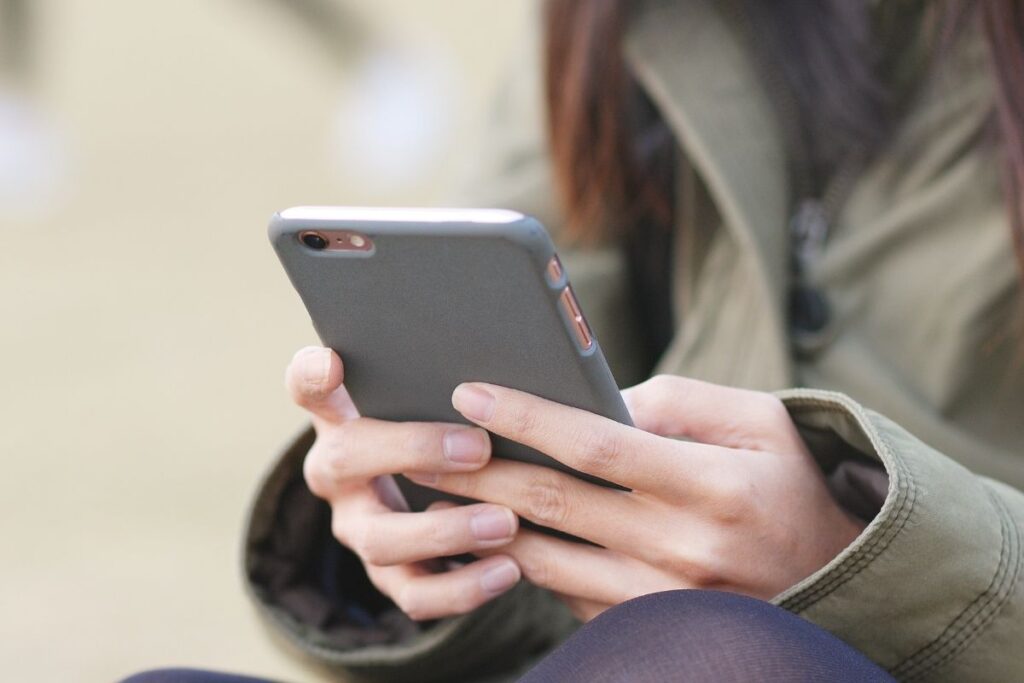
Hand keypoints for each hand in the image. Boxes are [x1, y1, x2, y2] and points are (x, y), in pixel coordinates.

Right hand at [286, 346, 521, 620]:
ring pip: (382, 541)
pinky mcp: (390, 577)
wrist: (422, 491)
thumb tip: (482, 364)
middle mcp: (337, 477)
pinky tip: (508, 569)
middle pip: (347, 461)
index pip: (309, 389)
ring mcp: (360, 530)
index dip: (311, 376)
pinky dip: (463, 588)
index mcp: (339, 421)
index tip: (330, 362)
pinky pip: (417, 596)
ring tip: (504, 524)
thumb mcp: (420, 398)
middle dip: (413, 453)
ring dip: (446, 533)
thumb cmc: (428, 428)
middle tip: (478, 448)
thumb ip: (430, 376)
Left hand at [408, 375, 864, 620]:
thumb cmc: (792, 481)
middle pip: (553, 502)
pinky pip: (569, 596)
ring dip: (482, 525)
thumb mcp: (757, 419)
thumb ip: (675, 401)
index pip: (594, 443)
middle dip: (477, 470)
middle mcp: (681, 547)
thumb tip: (598, 400)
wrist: (841, 575)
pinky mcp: (649, 626)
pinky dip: (524, 563)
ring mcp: (662, 598)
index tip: (470, 390)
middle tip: (420, 443)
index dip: (526, 414)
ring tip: (435, 492)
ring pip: (547, 559)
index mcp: (709, 484)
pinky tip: (488, 536)